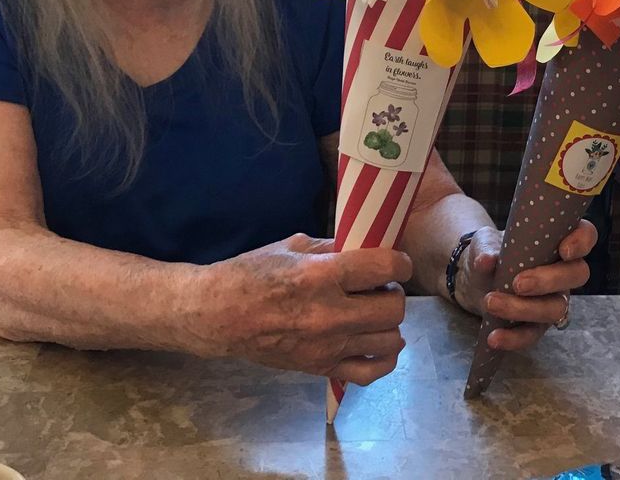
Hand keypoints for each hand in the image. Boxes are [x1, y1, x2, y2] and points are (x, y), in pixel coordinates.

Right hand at [190, 233, 410, 385]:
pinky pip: (371, 372)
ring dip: (388, 323)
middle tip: (378, 287)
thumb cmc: (251, 274)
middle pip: (394, 308)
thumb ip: (334, 249)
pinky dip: (382, 358)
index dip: (400, 262)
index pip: (385, 268)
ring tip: (372, 312)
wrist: (218, 316)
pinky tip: (373, 341)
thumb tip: (368, 247)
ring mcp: (327, 346)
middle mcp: (329, 314)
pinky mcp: (321, 368)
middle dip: (393, 292)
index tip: (395, 261)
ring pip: (390, 340)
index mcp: (321, 276)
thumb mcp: (293, 247)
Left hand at [454, 220, 596, 351]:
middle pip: (576, 275)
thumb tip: (486, 260)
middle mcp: (563, 271)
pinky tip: (494, 337)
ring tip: (491, 303)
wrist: (474, 279)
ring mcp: (554, 299)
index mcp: (558, 241)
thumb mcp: (485, 241)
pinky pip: (533, 334)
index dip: (582, 242)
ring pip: (555, 308)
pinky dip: (514, 338)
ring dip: (524, 309)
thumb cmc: (491, 251)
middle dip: (549, 281)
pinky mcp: (538, 325)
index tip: (564, 250)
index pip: (586, 235)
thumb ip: (486, 247)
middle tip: (518, 283)